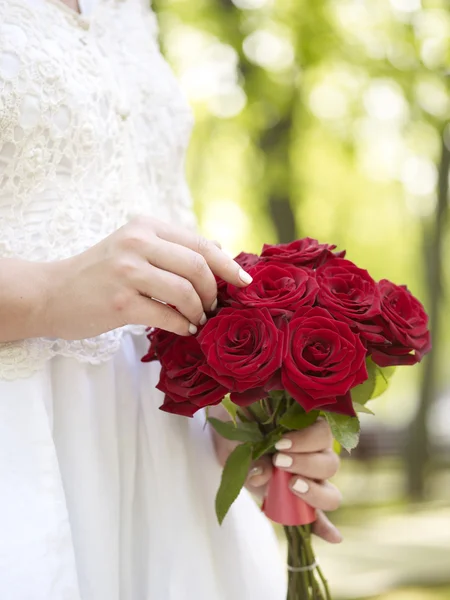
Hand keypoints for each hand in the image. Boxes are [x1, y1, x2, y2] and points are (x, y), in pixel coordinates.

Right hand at [41, 217, 251, 339]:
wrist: (51, 293)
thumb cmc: (99, 273)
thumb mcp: (133, 248)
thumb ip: (173, 247)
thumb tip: (219, 247)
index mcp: (145, 226)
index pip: (199, 243)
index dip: (228, 265)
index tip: (245, 282)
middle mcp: (137, 243)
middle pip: (198, 266)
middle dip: (214, 292)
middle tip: (213, 307)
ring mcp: (128, 271)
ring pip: (186, 292)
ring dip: (199, 311)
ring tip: (197, 319)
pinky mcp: (121, 302)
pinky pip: (168, 316)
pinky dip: (183, 325)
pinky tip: (184, 329)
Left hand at [212, 416, 341, 543]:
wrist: (232, 446)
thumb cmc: (243, 433)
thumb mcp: (244, 439)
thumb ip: (255, 453)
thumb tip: (261, 475)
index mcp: (310, 430)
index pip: (323, 433)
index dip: (306, 440)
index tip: (280, 444)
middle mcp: (318, 456)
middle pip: (330, 464)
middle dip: (306, 464)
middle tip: (279, 462)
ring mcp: (313, 482)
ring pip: (330, 492)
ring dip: (314, 492)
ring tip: (292, 486)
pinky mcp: (301, 504)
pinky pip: (319, 518)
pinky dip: (325, 527)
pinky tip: (333, 537)